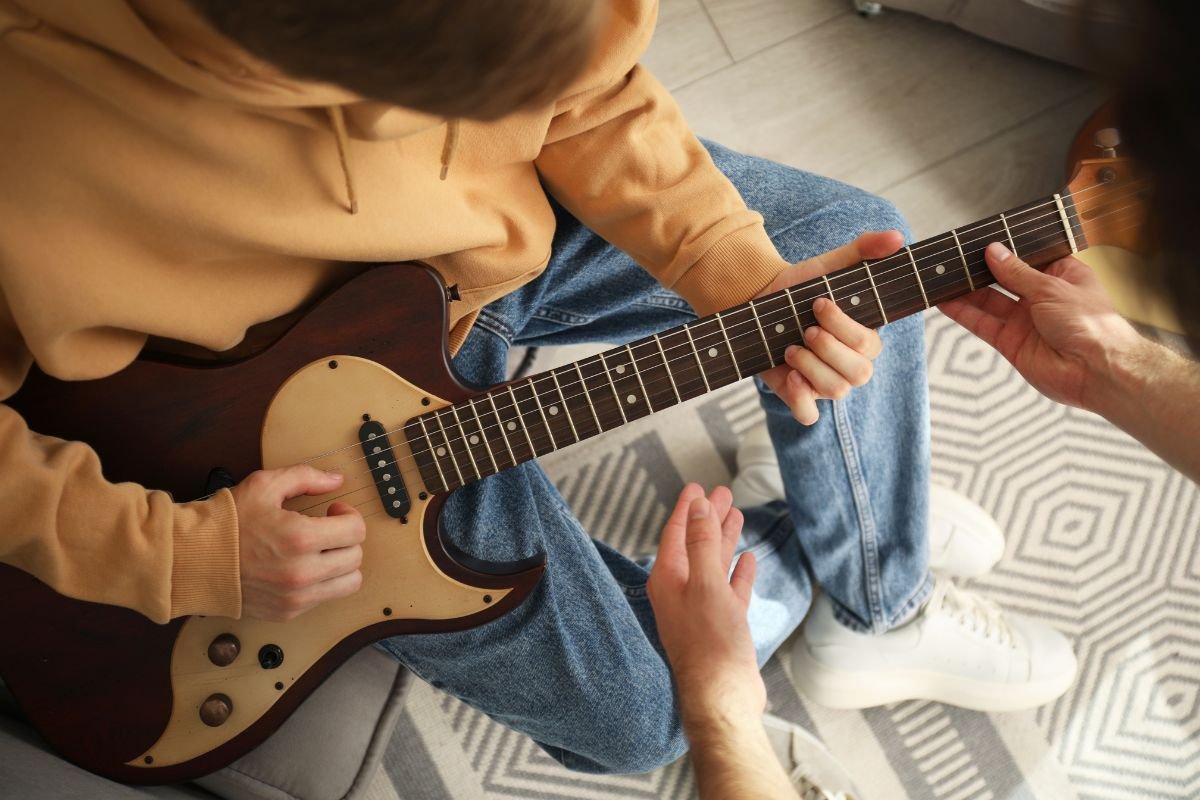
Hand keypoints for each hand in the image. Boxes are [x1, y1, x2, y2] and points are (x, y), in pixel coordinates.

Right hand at [231, 466, 365, 620]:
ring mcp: (296, 597)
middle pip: (355, 557)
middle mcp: (302, 573)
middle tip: (329, 529)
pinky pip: (325, 598)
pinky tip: (304, 567)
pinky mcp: (288, 612)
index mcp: (300, 538)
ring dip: (341, 564)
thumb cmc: (226, 522)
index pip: (356, 530)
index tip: (334, 510)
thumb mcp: (264, 485)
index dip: (349, 515)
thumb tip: (336, 480)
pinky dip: (322, 583)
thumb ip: (306, 477)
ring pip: (349, 583)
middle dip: (346, 538)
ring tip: (321, 551)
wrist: (192, 560)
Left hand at [647, 484, 760, 726]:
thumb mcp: (705, 585)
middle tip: (724, 492)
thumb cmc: (710, 645)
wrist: (722, 697)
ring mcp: (702, 609)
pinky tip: (748, 559)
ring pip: (713, 564)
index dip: (688, 508)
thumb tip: (699, 507)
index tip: (697, 486)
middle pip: (695, 544)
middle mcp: (681, 592)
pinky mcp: (722, 626)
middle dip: (709, 518)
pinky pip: (730, 590)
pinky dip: (738, 573)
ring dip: (724, 540)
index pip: (676, 533)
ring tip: (737, 515)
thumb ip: (701, 544)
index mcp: (668, 580)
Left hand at [757, 230, 902, 423]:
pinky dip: (801, 400)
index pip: (869, 345)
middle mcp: (848, 364)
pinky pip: (809, 415)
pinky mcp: (797, 394)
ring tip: (790, 347)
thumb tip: (896, 238)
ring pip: (835, 391)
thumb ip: (863, 251)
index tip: (818, 303)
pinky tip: (790, 377)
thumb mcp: (829, 265)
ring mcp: (823, 382)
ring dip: (810, 367)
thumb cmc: (799, 286)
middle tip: (805, 329)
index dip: (844, 327)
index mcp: (862, 339)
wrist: (757, 300)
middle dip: (828, 349)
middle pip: (858, 374)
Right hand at [938, 242, 1143, 409]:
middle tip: (955, 258)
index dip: (1006, 250)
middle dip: (980, 270)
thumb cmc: (1091, 325)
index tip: (982, 241)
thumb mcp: (1051, 286)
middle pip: (1003, 280)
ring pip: (988, 302)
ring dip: (966, 291)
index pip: (1027, 259)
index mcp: (1061, 277)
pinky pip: (983, 324)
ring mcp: (1025, 322)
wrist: (1096, 370)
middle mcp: (1042, 298)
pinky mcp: (1011, 343)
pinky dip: (963, 314)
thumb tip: (994, 252)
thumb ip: (1016, 272)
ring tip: (942, 276)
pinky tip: (945, 301)